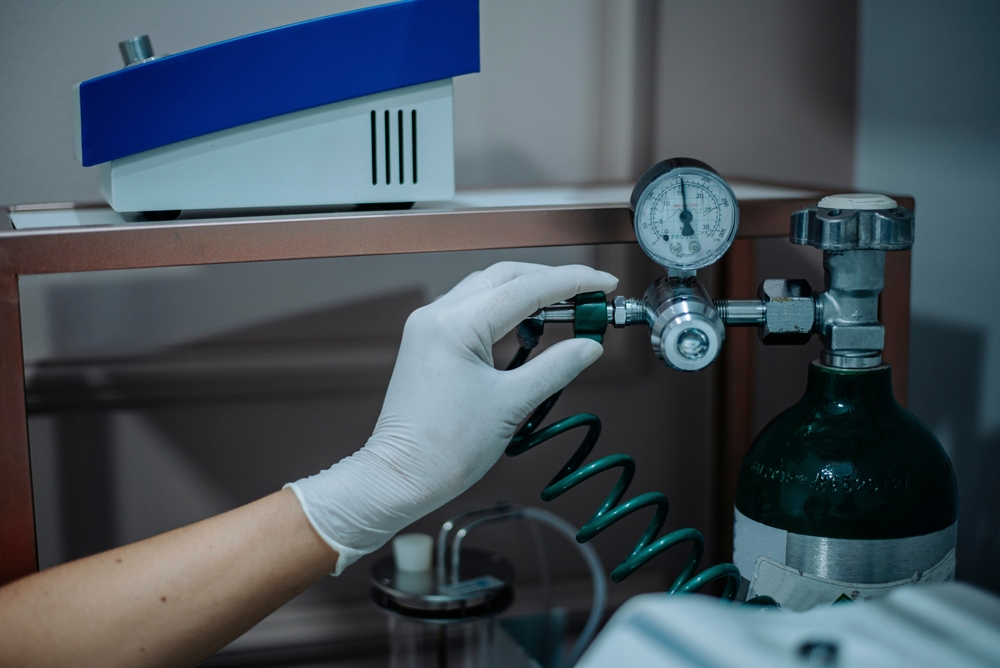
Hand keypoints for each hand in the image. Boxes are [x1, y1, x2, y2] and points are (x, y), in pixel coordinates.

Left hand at [287, 262, 618, 572]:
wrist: (400, 477)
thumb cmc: (445, 449)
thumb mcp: (513, 404)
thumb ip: (556, 367)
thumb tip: (589, 346)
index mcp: (456, 325)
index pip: (526, 288)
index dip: (572, 282)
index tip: (603, 283)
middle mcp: (437, 315)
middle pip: (505, 276)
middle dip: (550, 281)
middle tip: (588, 295)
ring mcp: (428, 326)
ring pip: (487, 289)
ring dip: (527, 292)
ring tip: (565, 309)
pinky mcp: (427, 341)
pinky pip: (471, 310)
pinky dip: (504, 310)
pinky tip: (529, 326)